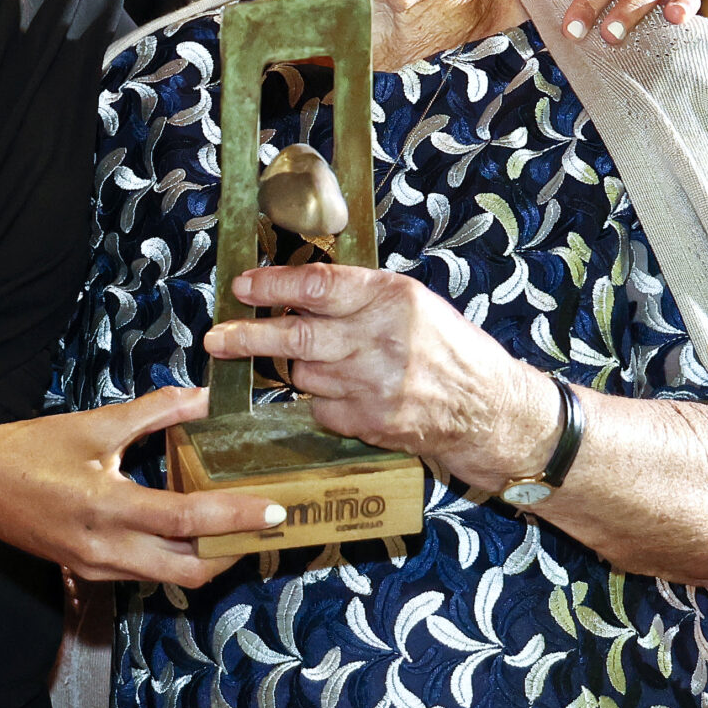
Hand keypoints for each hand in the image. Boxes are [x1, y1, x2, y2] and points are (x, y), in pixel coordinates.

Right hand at [0, 388, 278, 586]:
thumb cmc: (28, 451)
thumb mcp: (93, 425)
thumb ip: (154, 412)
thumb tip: (202, 397)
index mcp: (108, 507)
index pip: (189, 521)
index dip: (236, 517)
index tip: (275, 510)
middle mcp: (107, 548)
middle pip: (190, 570)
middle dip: (234, 551)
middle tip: (264, 525)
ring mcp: (98, 567)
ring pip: (170, 577)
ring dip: (208, 559)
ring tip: (236, 528)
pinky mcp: (91, 572)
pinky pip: (147, 574)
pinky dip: (176, 558)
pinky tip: (190, 532)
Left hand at [208, 264, 547, 490]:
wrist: (490, 410)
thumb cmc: (450, 350)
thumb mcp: (414, 304)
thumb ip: (361, 296)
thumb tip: (297, 288)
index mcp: (393, 298)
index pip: (317, 285)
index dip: (272, 285)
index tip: (243, 285)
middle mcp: (383, 339)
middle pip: (296, 336)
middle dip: (248, 336)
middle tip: (217, 338)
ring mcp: (376, 385)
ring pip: (304, 373)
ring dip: (296, 369)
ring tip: (310, 363)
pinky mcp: (373, 422)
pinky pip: (321, 408)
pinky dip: (322, 401)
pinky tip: (344, 394)